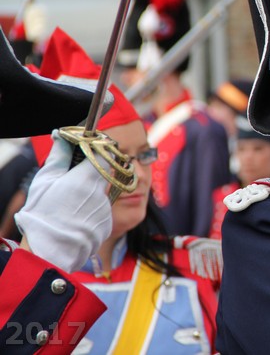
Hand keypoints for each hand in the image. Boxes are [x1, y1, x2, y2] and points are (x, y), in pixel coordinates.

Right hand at [15, 131, 112, 271]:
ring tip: (68, 206)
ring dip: (88, 195)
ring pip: (100, 194)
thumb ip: (59, 157)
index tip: (89, 152)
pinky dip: (89, 211)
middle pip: (102, 175)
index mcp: (88, 178)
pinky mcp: (107, 224)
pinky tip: (74, 218)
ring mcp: (106, 209)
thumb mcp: (45, 181)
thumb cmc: (43, 213)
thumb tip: (62, 137)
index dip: (98, 151)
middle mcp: (102, 192)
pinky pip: (100, 211)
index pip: (105, 155)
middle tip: (71, 182)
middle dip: (89, 175)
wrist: (50, 251)